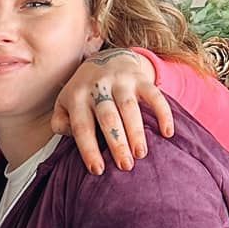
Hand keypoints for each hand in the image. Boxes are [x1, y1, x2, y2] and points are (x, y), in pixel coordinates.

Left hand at [52, 52, 173, 175]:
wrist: (107, 58)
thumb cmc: (84, 92)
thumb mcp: (64, 103)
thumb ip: (61, 122)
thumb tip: (69, 135)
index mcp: (77, 97)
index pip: (82, 126)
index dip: (89, 149)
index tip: (98, 170)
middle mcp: (98, 87)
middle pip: (108, 118)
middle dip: (117, 143)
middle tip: (125, 166)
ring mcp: (120, 81)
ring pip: (129, 107)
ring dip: (136, 132)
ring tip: (141, 154)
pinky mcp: (141, 78)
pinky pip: (154, 95)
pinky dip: (163, 113)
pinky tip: (167, 133)